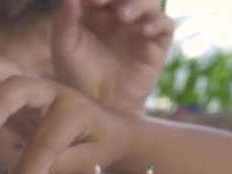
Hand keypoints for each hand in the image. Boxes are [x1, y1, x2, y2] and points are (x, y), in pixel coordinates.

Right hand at [0, 67, 131, 173]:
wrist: (105, 128)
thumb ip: (56, 172)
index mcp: (73, 110)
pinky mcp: (11, 97)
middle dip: (0, 104)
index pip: (47, 140)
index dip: (33, 169)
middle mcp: (49, 92)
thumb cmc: (97, 146)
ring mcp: (28, 91)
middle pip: (20, 86)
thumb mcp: (87, 163)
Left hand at [51, 0, 173, 114]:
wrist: (99, 106)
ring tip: (122, 16)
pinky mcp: (157, 43)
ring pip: (149, 1)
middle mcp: (120, 13)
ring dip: (137, 4)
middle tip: (100, 1)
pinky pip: (165, 24)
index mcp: (97, 8)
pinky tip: (143, 31)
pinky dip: (157, 23)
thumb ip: (66, 18)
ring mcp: (140, 27)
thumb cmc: (78, 76)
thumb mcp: (65, 46)